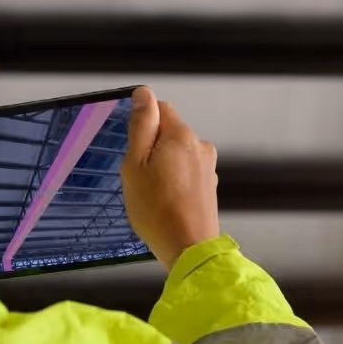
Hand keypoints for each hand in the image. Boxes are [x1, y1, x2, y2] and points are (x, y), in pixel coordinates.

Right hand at [122, 87, 220, 269]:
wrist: (189, 250)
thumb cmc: (156, 210)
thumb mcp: (135, 164)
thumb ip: (142, 125)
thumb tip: (143, 93)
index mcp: (182, 136)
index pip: (160, 108)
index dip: (142, 125)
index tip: (133, 149)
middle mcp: (200, 146)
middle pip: (169, 133)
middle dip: (151, 149)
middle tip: (139, 176)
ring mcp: (208, 167)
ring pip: (176, 154)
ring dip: (162, 167)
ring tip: (152, 193)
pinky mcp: (209, 186)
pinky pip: (185, 173)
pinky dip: (173, 182)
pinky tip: (165, 202)